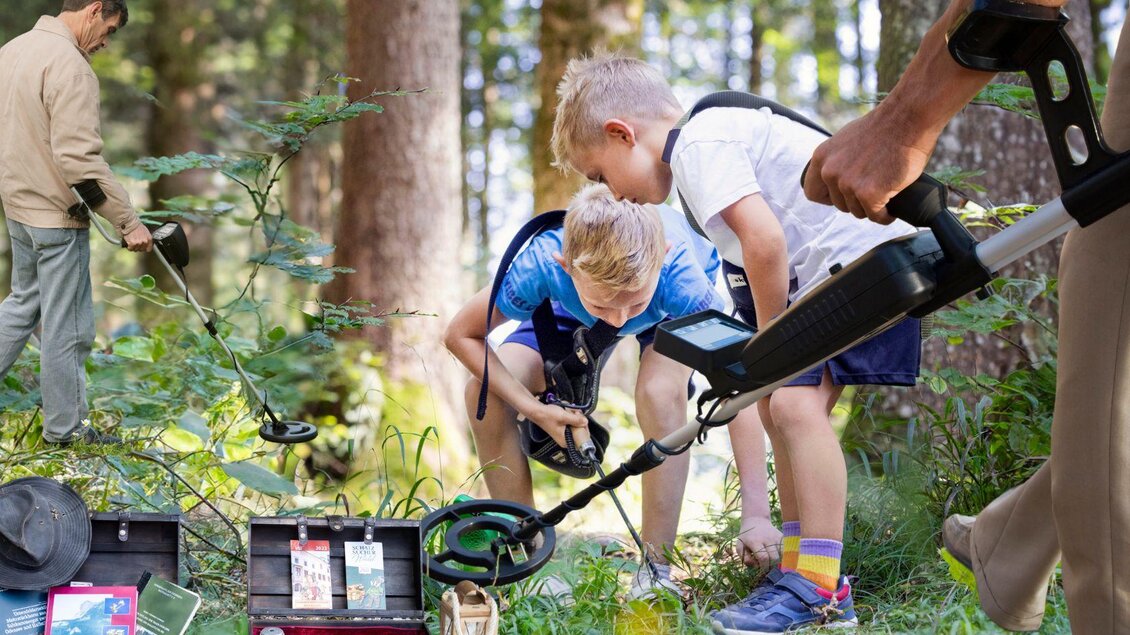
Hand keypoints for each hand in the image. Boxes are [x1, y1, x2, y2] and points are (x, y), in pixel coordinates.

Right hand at [123, 224, 152, 252]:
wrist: (130, 224)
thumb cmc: (137, 226)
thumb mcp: (146, 231)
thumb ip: (146, 238)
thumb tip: (145, 242)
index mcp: (149, 239)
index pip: (149, 249)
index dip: (145, 248)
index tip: (142, 248)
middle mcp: (145, 241)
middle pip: (141, 249)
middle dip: (138, 247)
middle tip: (136, 243)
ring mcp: (139, 243)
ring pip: (136, 249)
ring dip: (133, 247)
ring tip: (132, 242)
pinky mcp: (132, 244)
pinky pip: (130, 248)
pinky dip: (129, 247)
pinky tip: (129, 244)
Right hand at [523, 401, 588, 447]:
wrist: (538, 411)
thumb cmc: (548, 416)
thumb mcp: (564, 417)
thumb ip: (576, 420)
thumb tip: (586, 422)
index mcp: (566, 441)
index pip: (582, 438)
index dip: (584, 427)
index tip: (581, 418)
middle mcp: (566, 440)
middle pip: (580, 430)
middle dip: (578, 419)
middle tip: (574, 412)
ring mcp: (565, 433)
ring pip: (577, 424)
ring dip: (574, 416)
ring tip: (567, 410)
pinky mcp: (563, 428)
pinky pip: (572, 422)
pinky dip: (571, 416)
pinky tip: (566, 411)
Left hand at [735, 516, 781, 567]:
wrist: (756, 521)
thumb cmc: (746, 537)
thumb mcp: (740, 547)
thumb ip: (746, 559)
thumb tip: (756, 566)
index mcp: (755, 541)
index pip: (763, 558)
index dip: (764, 567)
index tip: (762, 569)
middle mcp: (767, 539)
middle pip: (774, 558)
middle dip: (771, 565)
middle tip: (767, 566)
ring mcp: (776, 537)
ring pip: (782, 554)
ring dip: (778, 560)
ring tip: (771, 560)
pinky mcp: (782, 537)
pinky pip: (786, 550)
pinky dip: (783, 555)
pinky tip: (777, 555)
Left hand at [803, 103, 937, 223]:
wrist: (907, 118)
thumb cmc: (883, 128)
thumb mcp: (845, 140)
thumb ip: (835, 159)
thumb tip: (833, 176)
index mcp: (821, 157)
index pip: (813, 193)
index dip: (829, 198)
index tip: (844, 196)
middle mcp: (830, 172)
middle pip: (839, 205)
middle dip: (856, 202)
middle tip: (873, 193)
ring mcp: (848, 184)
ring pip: (858, 212)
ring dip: (872, 208)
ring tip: (885, 196)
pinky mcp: (869, 194)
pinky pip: (876, 216)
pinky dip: (885, 216)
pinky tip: (891, 210)